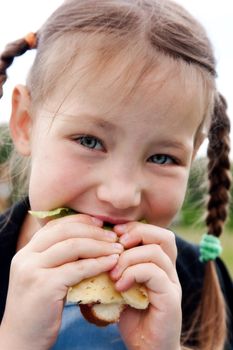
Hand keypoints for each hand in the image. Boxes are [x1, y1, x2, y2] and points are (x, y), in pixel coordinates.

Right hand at [0, 214, 122, 349]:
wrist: (21, 340)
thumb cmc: (38, 309)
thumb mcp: (43, 276)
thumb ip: (57, 258)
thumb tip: (88, 242)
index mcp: (26, 251)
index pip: (56, 225)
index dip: (80, 221)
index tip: (100, 223)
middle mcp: (26, 256)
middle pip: (66, 231)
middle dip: (93, 232)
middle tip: (113, 237)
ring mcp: (33, 270)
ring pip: (73, 246)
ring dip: (100, 246)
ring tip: (117, 249)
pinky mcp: (44, 285)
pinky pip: (78, 269)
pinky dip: (98, 264)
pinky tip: (111, 263)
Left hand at [110, 222, 181, 349]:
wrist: (145, 348)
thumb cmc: (130, 315)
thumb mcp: (120, 285)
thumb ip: (114, 266)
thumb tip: (92, 249)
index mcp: (159, 264)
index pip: (155, 233)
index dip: (135, 227)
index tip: (113, 233)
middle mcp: (169, 271)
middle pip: (163, 236)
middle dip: (137, 233)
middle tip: (116, 243)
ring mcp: (172, 284)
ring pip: (156, 252)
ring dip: (129, 258)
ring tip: (113, 272)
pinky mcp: (170, 298)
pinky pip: (155, 274)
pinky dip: (133, 274)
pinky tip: (119, 286)